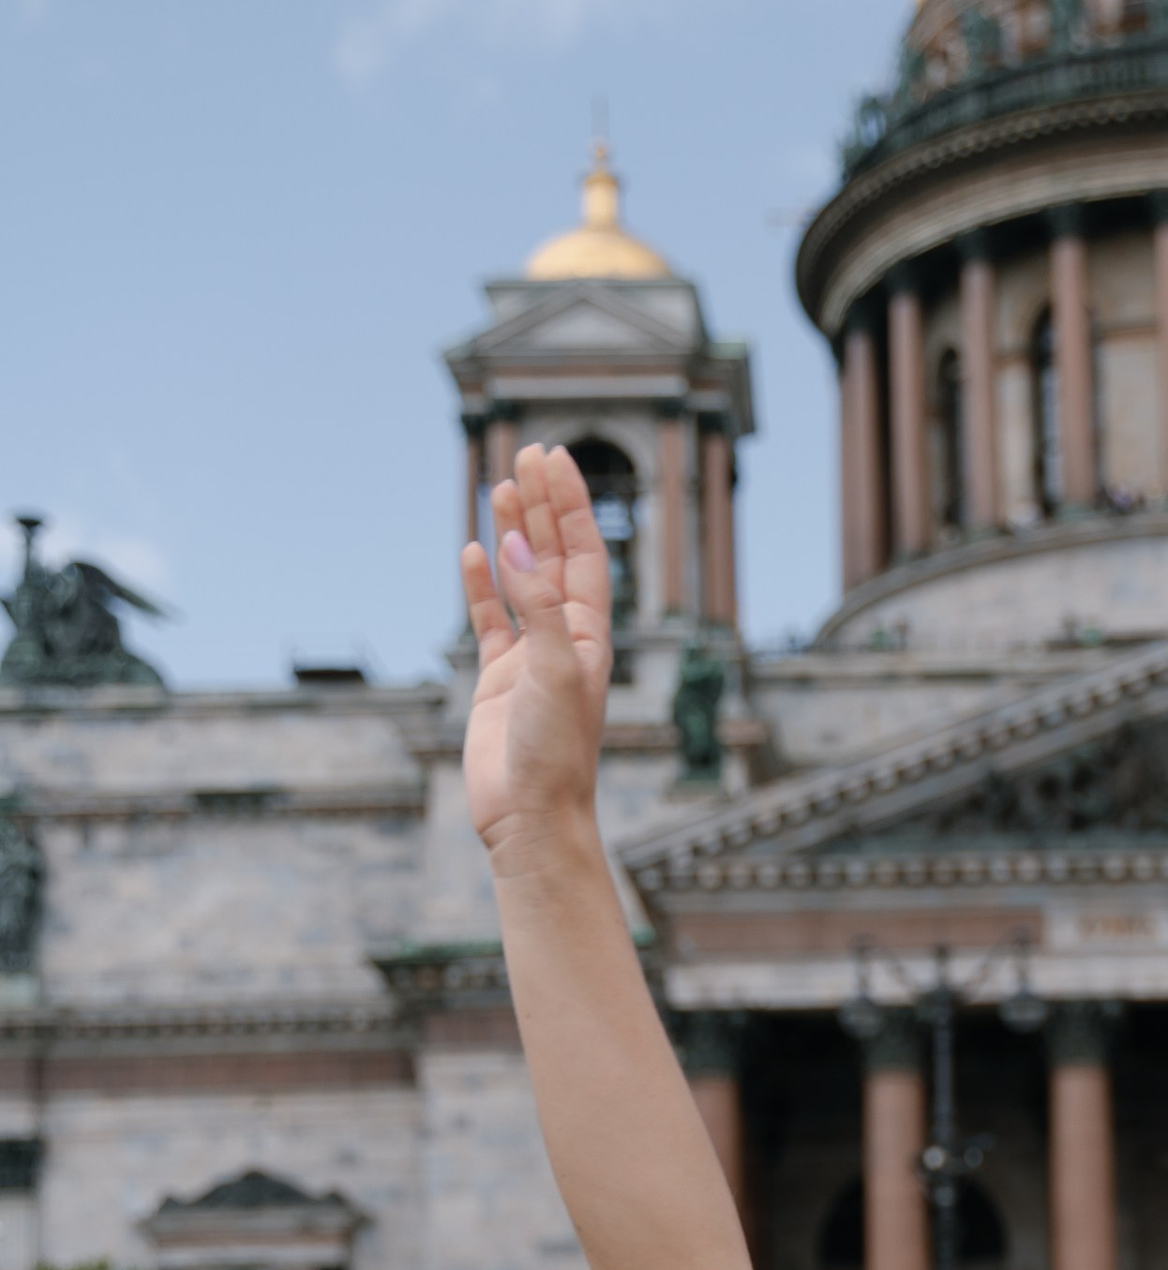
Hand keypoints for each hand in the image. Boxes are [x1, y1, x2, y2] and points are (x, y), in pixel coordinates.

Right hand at [462, 445, 614, 857]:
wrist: (531, 817)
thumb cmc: (556, 753)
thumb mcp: (552, 672)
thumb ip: (537, 607)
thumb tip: (516, 546)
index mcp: (590, 634)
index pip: (582, 552)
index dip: (569, 503)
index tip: (552, 457)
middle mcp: (563, 639)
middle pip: (553, 555)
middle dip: (543, 504)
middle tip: (527, 451)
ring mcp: (529, 657)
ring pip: (521, 580)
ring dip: (514, 533)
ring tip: (503, 486)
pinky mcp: (497, 681)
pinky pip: (490, 621)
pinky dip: (482, 586)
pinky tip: (475, 551)